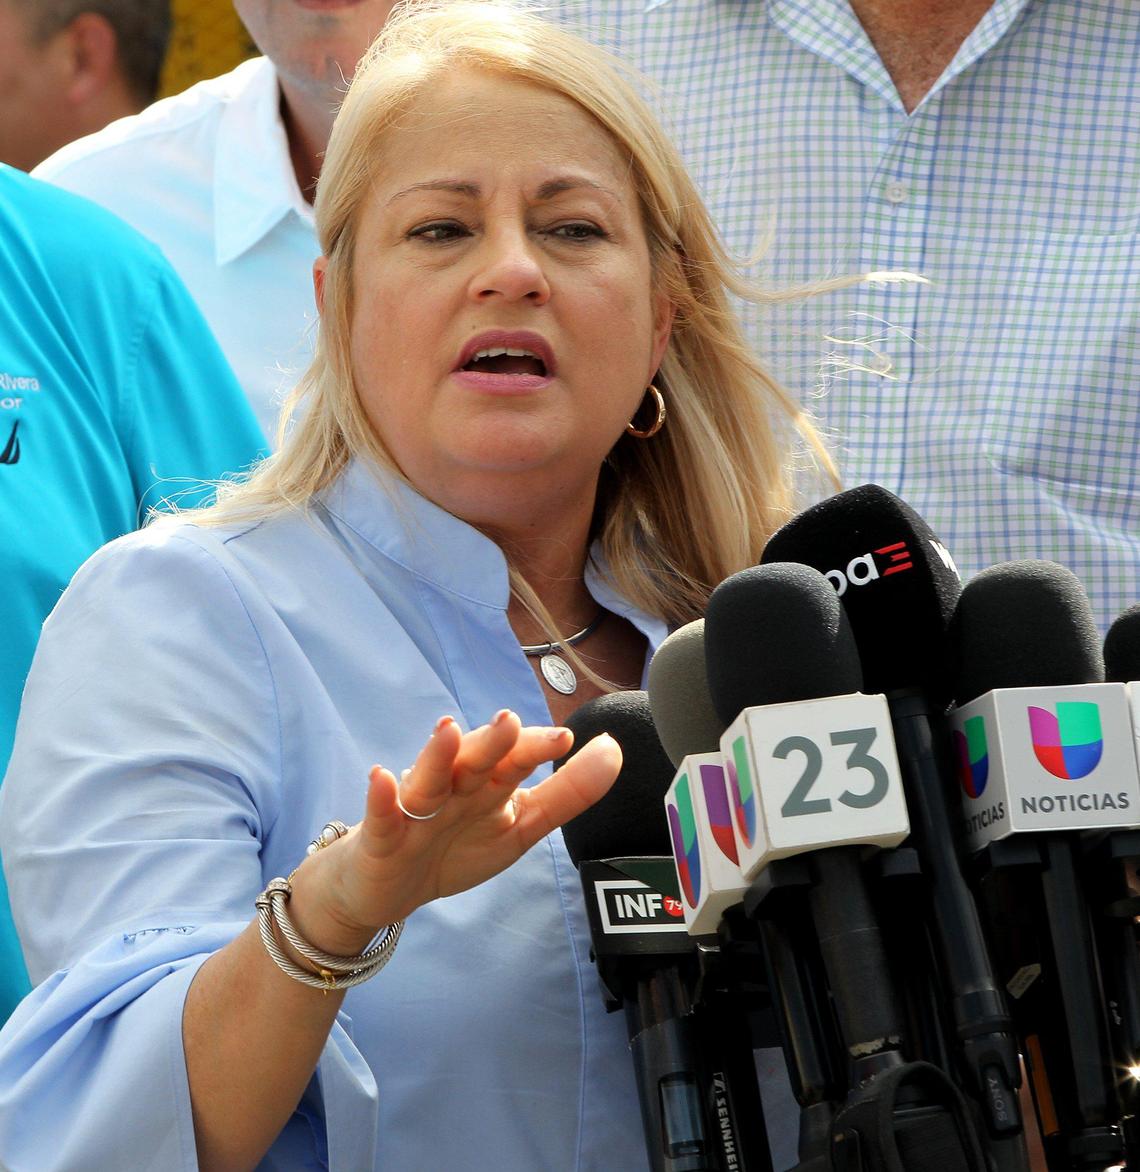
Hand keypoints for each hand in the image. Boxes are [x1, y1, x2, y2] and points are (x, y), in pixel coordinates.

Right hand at [289, 710, 619, 952]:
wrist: (387, 889)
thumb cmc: (454, 848)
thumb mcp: (519, 827)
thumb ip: (567, 793)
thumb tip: (614, 750)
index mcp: (488, 784)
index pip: (513, 759)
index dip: (535, 747)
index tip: (564, 738)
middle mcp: (453, 787)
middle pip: (473, 761)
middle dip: (491, 742)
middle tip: (508, 723)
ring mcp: (415, 810)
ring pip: (427, 780)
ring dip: (436, 757)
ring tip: (447, 732)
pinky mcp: (381, 837)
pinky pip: (380, 817)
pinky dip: (381, 799)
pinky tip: (383, 779)